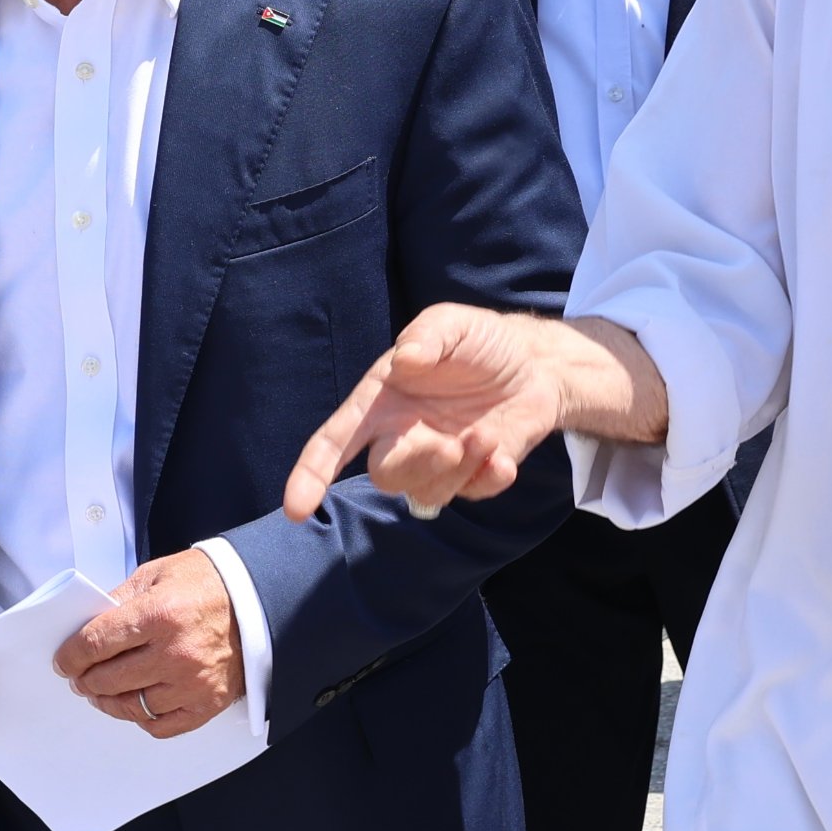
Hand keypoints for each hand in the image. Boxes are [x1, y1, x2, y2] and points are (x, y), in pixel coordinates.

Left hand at [54, 549, 245, 738]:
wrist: (257, 599)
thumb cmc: (206, 584)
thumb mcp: (155, 575)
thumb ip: (118, 601)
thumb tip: (85, 629)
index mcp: (159, 614)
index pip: (96, 643)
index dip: (71, 655)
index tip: (63, 661)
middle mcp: (175, 652)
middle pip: (108, 679)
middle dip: (85, 679)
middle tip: (80, 676)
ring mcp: (193, 682)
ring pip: (131, 707)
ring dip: (108, 701)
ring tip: (102, 692)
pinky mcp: (208, 703)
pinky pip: (162, 726)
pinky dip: (143, 719)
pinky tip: (136, 705)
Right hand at [287, 306, 659, 520]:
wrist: (535, 364)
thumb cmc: (480, 341)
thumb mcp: (452, 323)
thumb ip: (427, 336)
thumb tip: (405, 358)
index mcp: (380, 403)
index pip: (334, 442)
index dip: (311, 474)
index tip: (296, 507)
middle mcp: (402, 437)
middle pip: (385, 475)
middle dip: (416, 465)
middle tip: (451, 444)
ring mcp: (438, 460)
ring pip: (425, 493)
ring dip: (457, 470)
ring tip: (486, 436)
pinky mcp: (473, 475)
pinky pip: (470, 495)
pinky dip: (487, 480)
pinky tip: (503, 457)